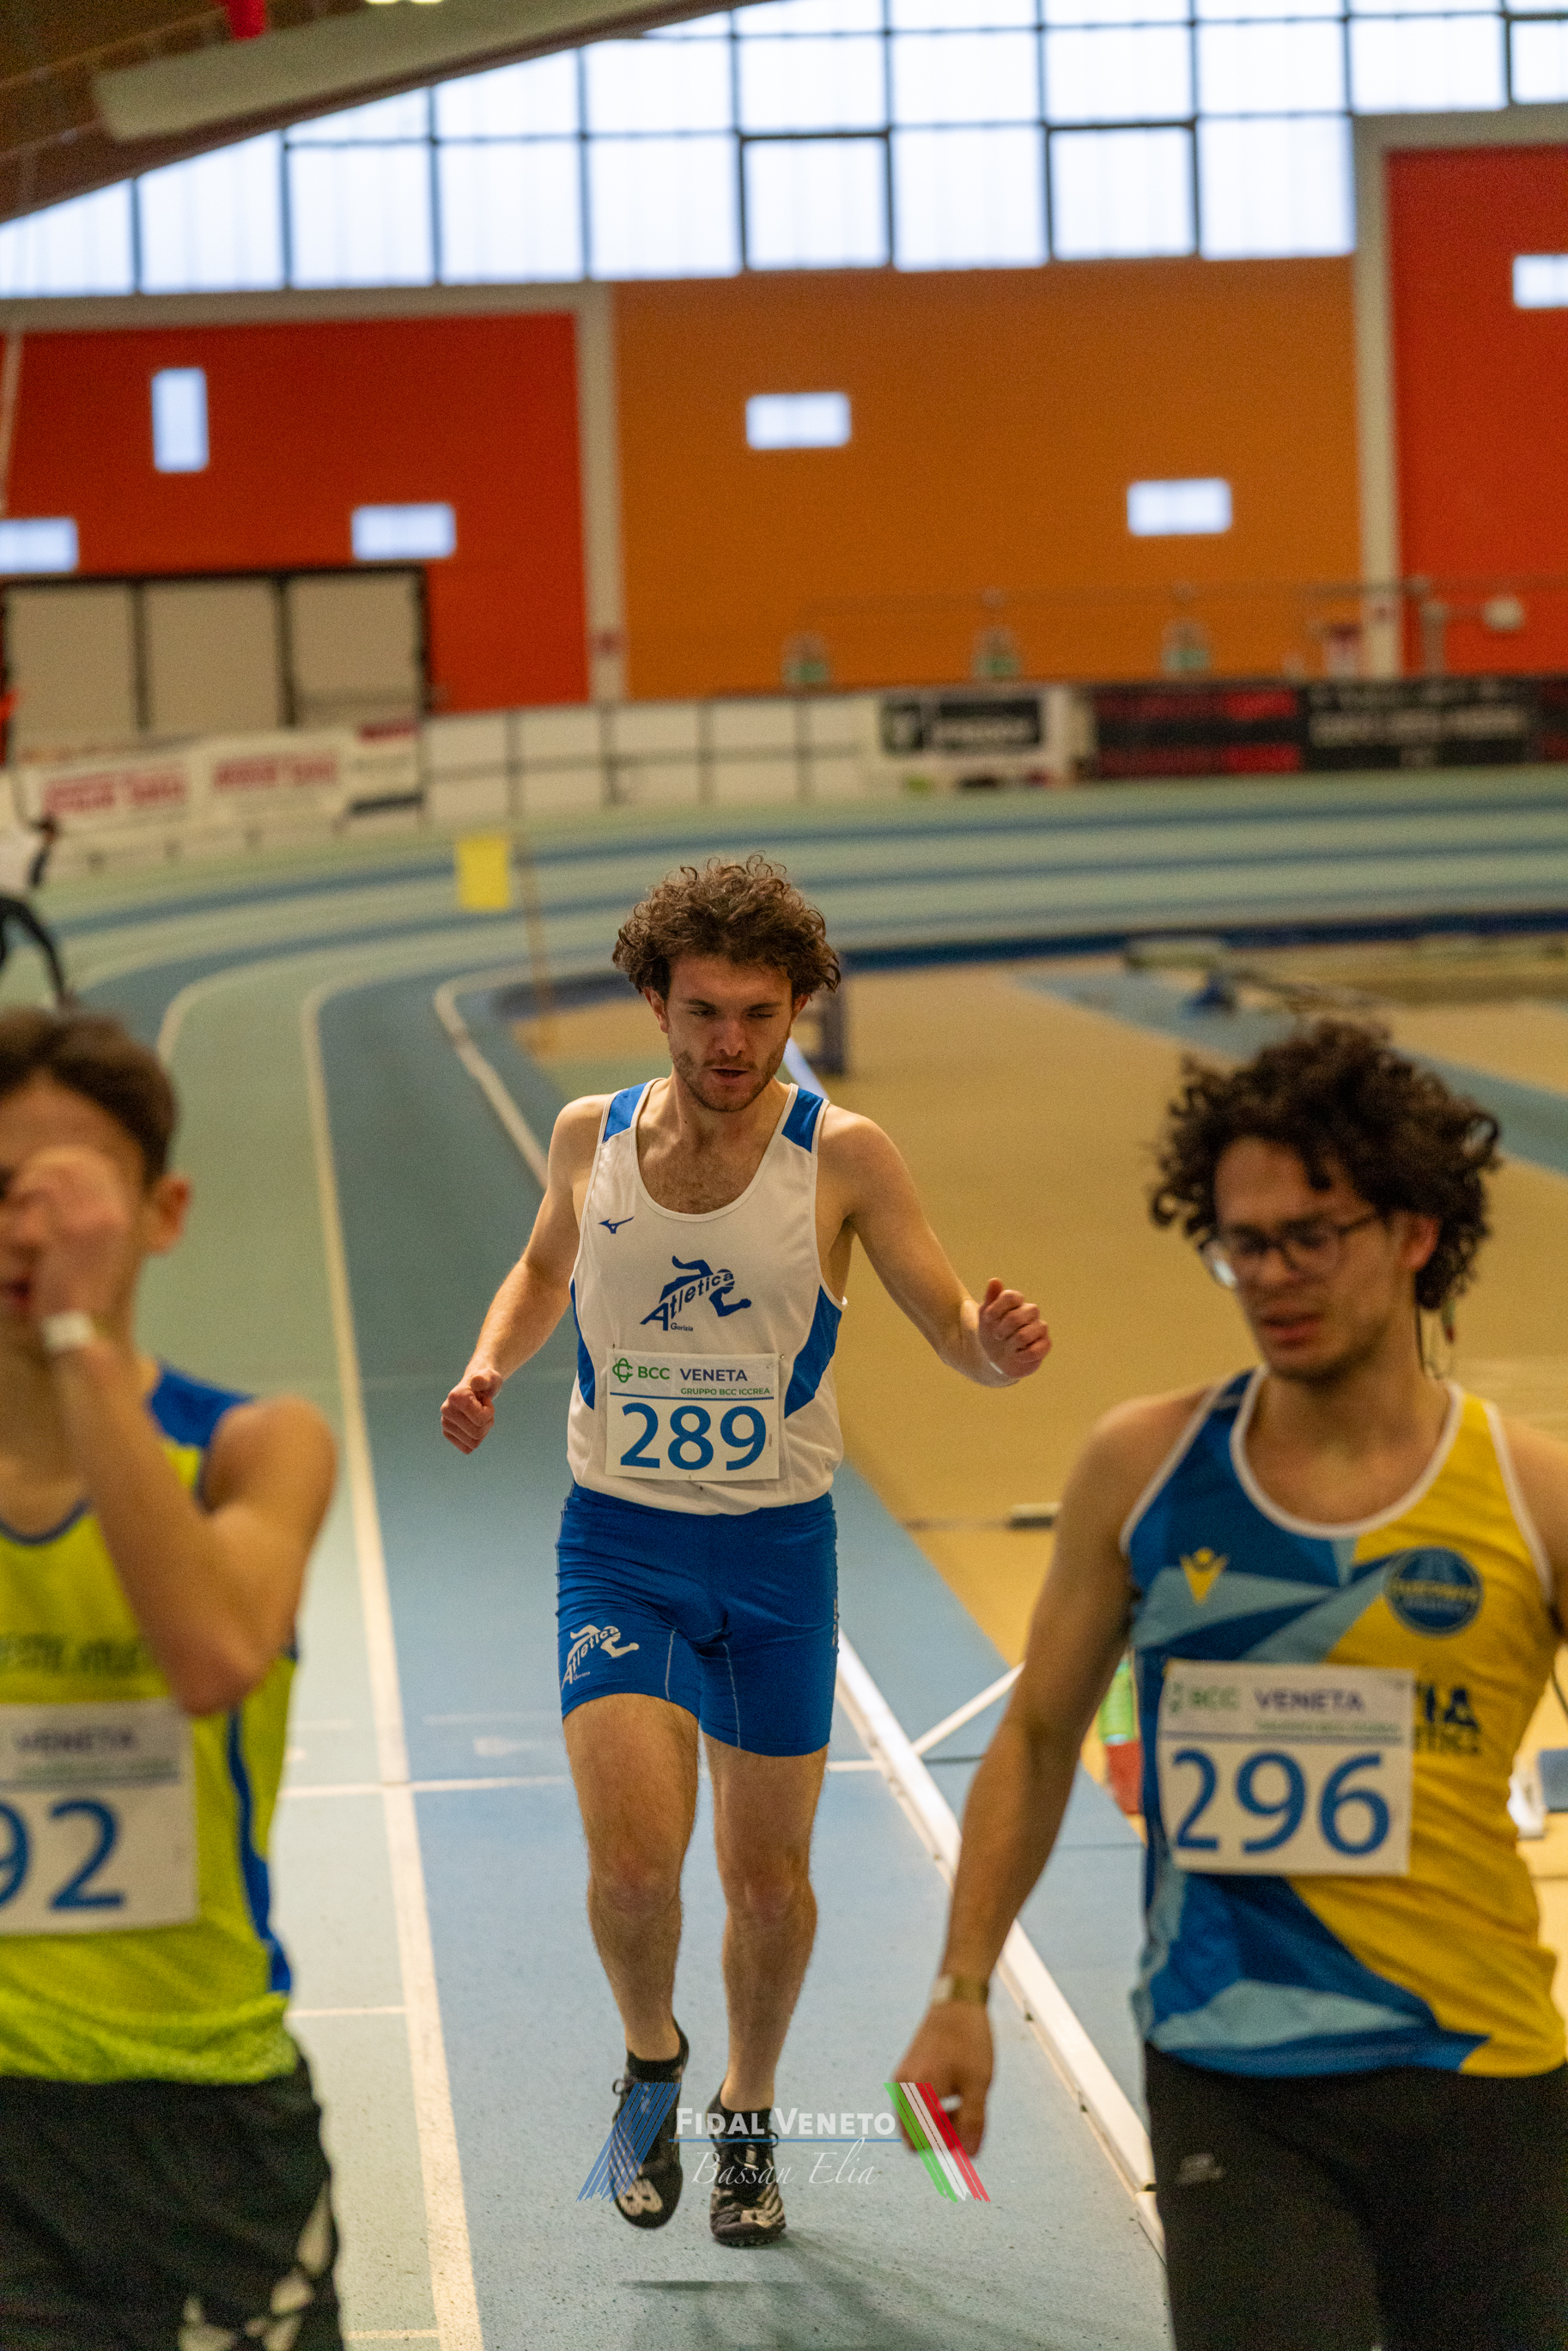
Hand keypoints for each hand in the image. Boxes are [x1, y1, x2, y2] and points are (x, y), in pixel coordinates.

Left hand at [3, 1146, 138, 1325]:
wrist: (86, 1329)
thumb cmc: (83, 1297)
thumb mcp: (99, 1256)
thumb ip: (95, 1227)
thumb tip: (77, 1214)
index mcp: (125, 1218)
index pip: (102, 1166)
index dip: (72, 1160)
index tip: (47, 1172)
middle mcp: (115, 1215)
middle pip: (83, 1161)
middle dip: (51, 1161)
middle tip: (28, 1179)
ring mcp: (96, 1222)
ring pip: (64, 1169)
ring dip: (36, 1172)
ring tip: (21, 1190)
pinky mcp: (72, 1231)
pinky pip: (49, 1188)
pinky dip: (29, 1186)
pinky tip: (18, 1198)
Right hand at [441, 1366, 502, 1453]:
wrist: (477, 1388)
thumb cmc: (486, 1382)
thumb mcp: (491, 1377)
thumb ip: (485, 1378)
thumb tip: (476, 1381)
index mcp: (455, 1397)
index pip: (480, 1420)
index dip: (489, 1412)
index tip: (484, 1400)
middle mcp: (446, 1410)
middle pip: (477, 1433)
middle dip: (487, 1423)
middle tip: (484, 1409)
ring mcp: (445, 1423)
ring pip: (474, 1443)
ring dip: (482, 1431)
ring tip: (479, 1415)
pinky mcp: (447, 1433)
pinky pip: (468, 1448)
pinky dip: (476, 1439)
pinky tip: (473, 1424)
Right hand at [894, 2002, 994, 2159]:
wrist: (957, 2001)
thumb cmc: (969, 2042)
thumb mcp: (978, 2084)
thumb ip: (973, 2122)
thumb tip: (970, 2155)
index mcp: (917, 2092)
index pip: (920, 2142)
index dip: (945, 2146)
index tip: (968, 2130)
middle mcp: (902, 2088)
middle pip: (913, 2137)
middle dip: (939, 2138)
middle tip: (965, 2118)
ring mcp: (902, 2080)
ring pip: (914, 2122)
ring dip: (936, 2124)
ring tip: (963, 2104)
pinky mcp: (906, 2073)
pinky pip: (914, 2106)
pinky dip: (932, 2110)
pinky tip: (954, 2093)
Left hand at [978, 1278, 1050, 1380]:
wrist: (996, 1359)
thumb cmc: (991, 1334)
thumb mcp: (985, 1317)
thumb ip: (990, 1298)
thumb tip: (995, 1280)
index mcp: (1017, 1302)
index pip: (1011, 1296)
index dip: (996, 1308)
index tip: (987, 1318)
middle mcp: (1031, 1312)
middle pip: (1016, 1317)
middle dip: (1001, 1330)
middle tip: (997, 1336)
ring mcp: (1040, 1328)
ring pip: (1024, 1335)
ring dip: (1010, 1345)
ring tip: (1008, 1347)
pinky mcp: (1045, 1345)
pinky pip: (1035, 1351)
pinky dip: (1021, 1356)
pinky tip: (1018, 1355)